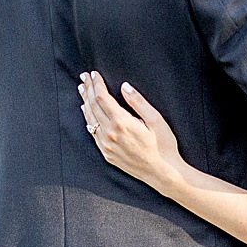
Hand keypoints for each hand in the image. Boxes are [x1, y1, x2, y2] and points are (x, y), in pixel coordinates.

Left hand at [78, 71, 187, 195]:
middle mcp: (110, 134)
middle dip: (88, 89)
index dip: (96, 84)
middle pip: (93, 106)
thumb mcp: (156, 120)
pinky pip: (92, 132)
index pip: (102, 98)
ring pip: (90, 119)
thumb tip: (124, 87)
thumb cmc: (164, 146)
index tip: (94, 73)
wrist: (162, 173)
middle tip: (84, 77)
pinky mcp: (107, 153)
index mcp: (122, 123)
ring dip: (85, 102)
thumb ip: (138, 102)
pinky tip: (87, 110)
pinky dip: (88, 119)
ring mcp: (106, 145)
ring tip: (82, 89)